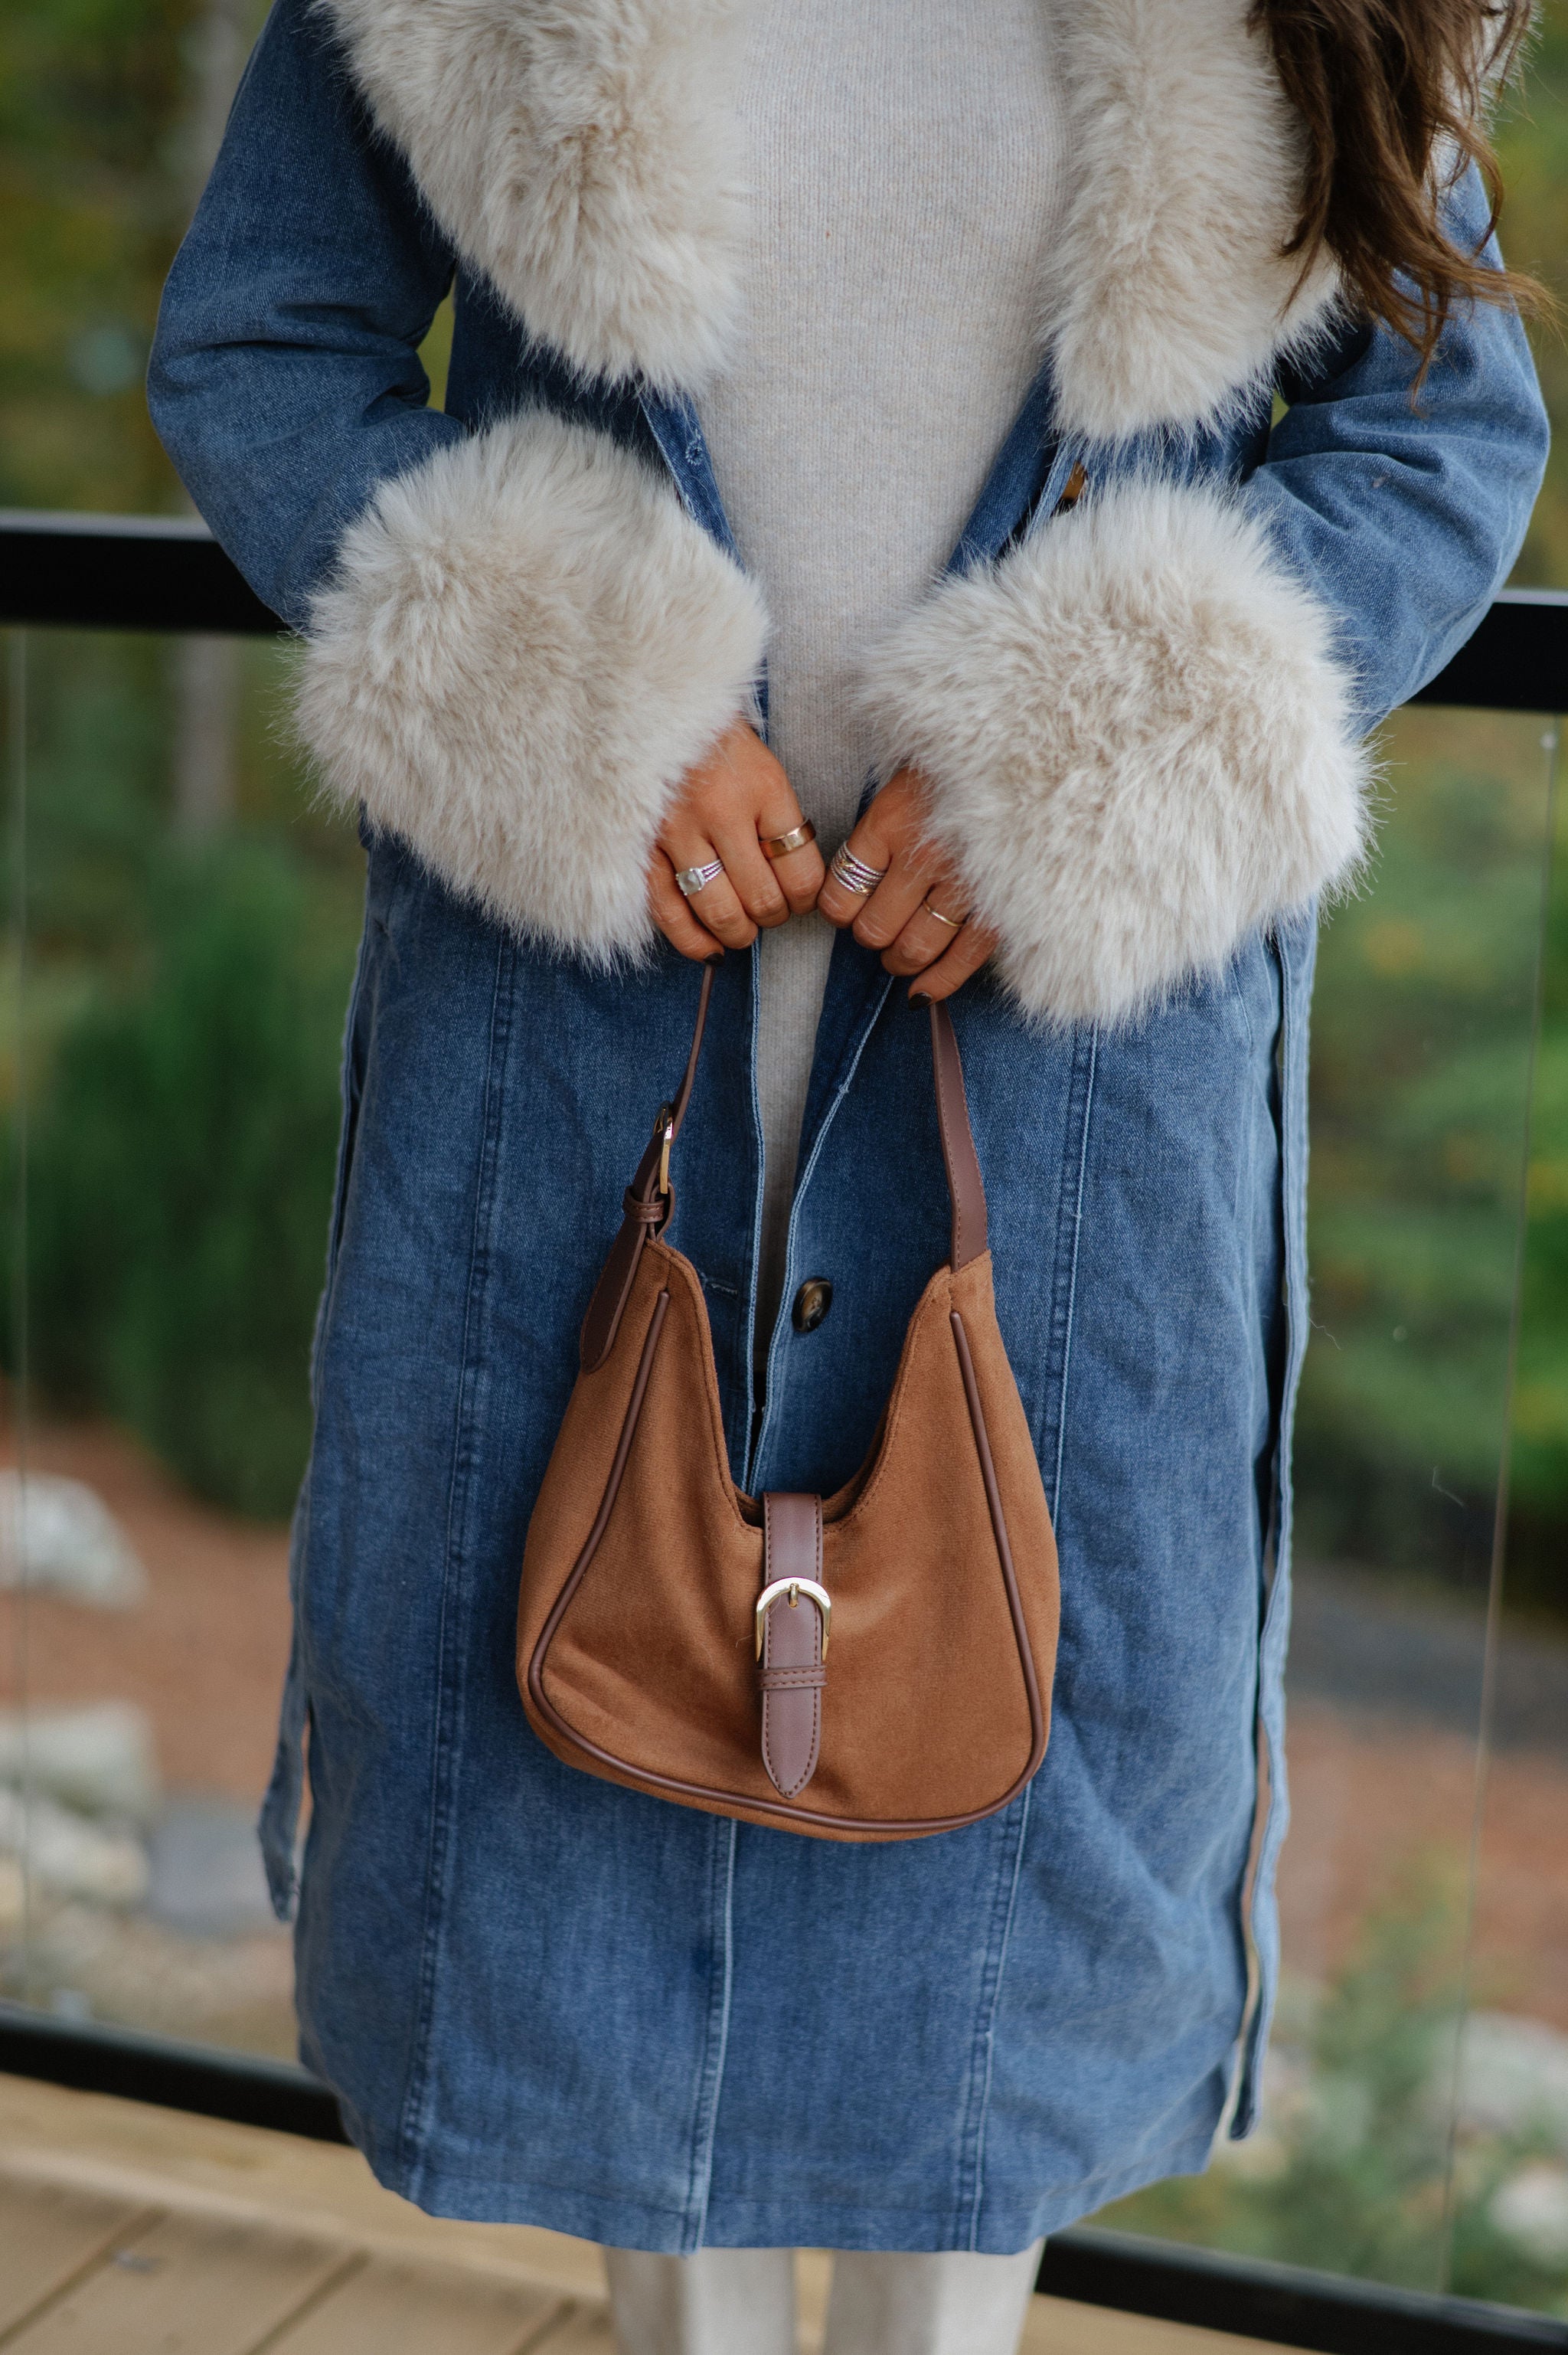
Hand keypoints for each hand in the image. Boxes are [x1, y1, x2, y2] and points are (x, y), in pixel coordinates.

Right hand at [648, 719, 825, 958]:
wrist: (645, 705)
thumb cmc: (711, 738)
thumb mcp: (761, 765)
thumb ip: (777, 819)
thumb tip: (793, 880)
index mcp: (763, 787)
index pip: (801, 870)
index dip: (806, 898)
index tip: (801, 899)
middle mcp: (722, 811)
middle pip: (763, 897)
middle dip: (774, 917)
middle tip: (771, 913)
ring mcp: (678, 831)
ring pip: (720, 911)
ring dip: (738, 932)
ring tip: (743, 930)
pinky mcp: (642, 846)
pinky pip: (669, 912)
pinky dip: (693, 940)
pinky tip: (709, 949)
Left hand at [815, 768, 996, 1001]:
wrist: (1037, 752)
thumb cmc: (963, 768)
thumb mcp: (908, 780)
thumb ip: (882, 829)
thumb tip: (855, 882)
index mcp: (892, 821)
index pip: (841, 892)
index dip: (839, 910)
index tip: (847, 909)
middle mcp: (924, 855)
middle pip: (874, 928)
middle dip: (871, 936)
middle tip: (877, 930)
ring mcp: (965, 884)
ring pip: (913, 948)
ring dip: (899, 959)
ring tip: (900, 954)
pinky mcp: (1001, 905)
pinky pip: (961, 961)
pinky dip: (935, 984)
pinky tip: (921, 992)